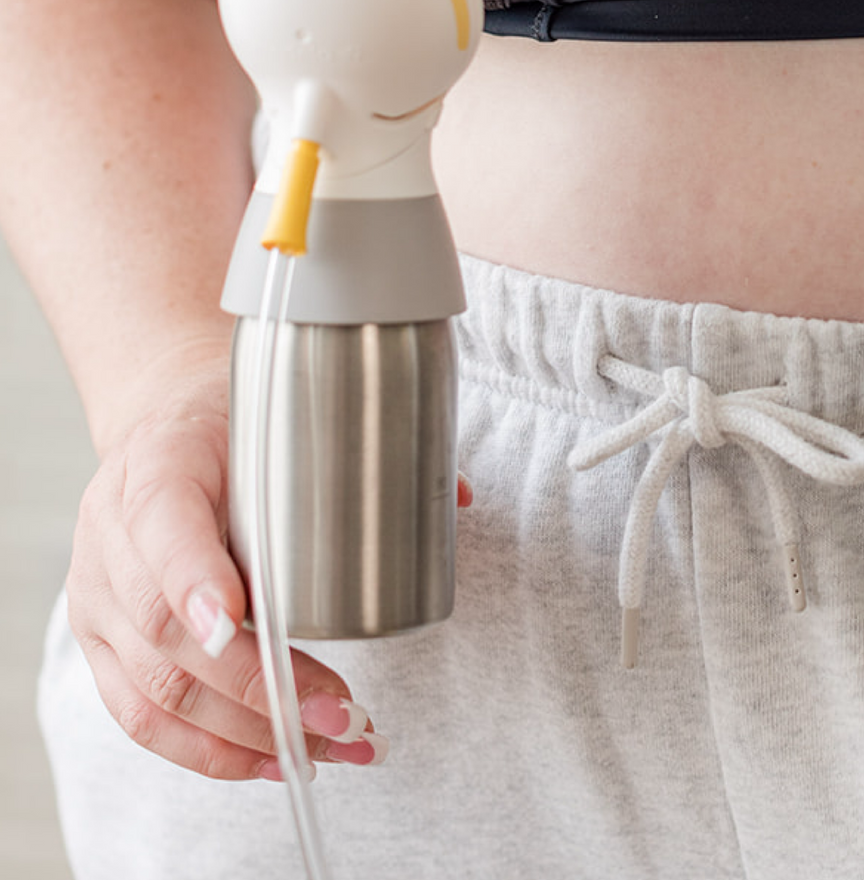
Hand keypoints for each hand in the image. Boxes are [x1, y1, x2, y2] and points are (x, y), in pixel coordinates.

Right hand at [65, 344, 385, 778]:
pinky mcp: (103, 644)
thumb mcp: (280, 410)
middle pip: (166, 629)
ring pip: (159, 688)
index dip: (194, 580)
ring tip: (330, 744)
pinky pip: (142, 716)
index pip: (163, 522)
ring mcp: (100, 597)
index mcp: (158, 463)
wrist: (164, 420)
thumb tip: (457, 496)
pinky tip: (272, 760)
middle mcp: (113, 535)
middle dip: (258, 685)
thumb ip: (365, 450)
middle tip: (339, 709)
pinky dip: (208, 750)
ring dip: (248, 733)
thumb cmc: (234, 420)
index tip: (238, 622)